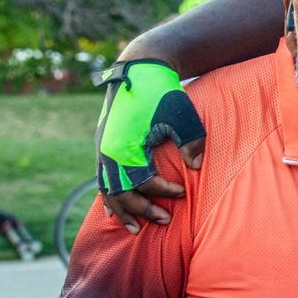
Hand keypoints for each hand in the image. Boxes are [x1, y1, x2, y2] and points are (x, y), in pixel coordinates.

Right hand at [94, 60, 205, 233]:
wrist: (141, 67)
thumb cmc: (163, 92)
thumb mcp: (182, 115)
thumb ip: (190, 141)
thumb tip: (196, 167)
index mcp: (124, 145)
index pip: (142, 182)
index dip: (162, 192)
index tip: (181, 194)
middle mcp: (107, 150)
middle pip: (121, 192)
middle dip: (142, 210)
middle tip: (165, 221)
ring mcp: (102, 147)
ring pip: (107, 189)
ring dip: (122, 211)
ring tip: (135, 230)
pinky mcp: (103, 144)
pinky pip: (101, 178)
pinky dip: (108, 196)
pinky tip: (113, 212)